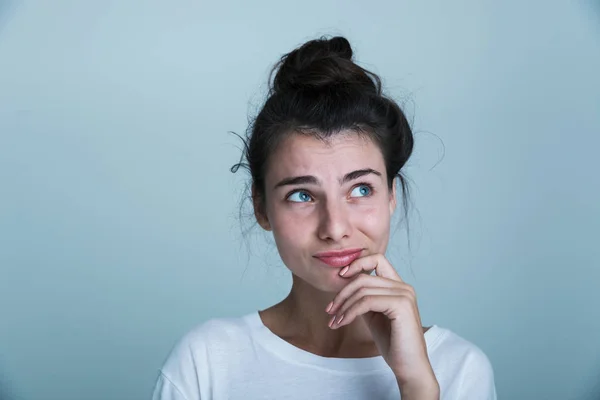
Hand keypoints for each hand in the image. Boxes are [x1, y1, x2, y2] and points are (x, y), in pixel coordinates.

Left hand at [325, 254, 438, 397]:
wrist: (408, 366)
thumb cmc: (392, 343)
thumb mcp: (374, 315)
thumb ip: (364, 299)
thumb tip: (344, 288)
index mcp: (399, 286)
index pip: (377, 259)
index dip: (357, 264)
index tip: (339, 277)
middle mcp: (404, 287)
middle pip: (363, 277)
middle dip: (342, 293)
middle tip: (330, 310)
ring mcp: (404, 295)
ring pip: (363, 289)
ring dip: (343, 305)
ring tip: (334, 320)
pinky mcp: (401, 305)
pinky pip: (366, 301)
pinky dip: (350, 312)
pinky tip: (342, 322)